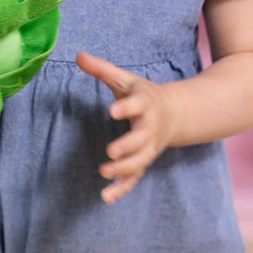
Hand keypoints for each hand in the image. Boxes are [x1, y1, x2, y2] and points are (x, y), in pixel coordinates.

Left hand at [76, 52, 177, 204]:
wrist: (174, 114)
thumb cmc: (141, 95)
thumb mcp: (124, 79)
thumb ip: (101, 69)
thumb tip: (78, 55)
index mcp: (146, 103)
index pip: (137, 104)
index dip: (126, 107)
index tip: (112, 110)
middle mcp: (150, 128)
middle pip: (141, 139)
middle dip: (127, 146)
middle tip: (110, 152)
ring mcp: (148, 148)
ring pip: (139, 162)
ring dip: (124, 170)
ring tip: (105, 173)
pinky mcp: (143, 162)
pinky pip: (134, 178)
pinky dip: (122, 189)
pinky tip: (106, 198)